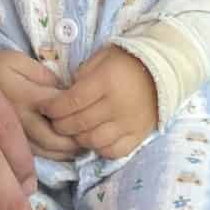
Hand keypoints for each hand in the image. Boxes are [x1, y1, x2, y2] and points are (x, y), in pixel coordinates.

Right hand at [0, 48, 80, 160]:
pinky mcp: (7, 147)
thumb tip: (66, 92)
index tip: (91, 111)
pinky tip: (62, 150)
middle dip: (77, 141)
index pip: (60, 110)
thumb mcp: (18, 60)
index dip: (79, 113)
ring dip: (68, 152)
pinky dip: (53, 156)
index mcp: (25, 96)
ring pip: (47, 153)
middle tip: (91, 135)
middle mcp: (19, 121)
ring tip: (79, 144)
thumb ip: (44, 75)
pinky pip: (35, 158)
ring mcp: (12, 137)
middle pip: (55, 140)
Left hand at [44, 46, 159, 159]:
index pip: (71, 101)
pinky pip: (114, 151)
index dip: (53, 108)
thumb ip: (82, 75)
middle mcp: (116, 106)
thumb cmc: (127, 61)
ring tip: (73, 131)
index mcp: (106, 82)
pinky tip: (94, 139)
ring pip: (93, 141)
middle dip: (60, 125)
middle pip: (79, 123)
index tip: (45, 108)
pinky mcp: (138, 136)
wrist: (164, 70)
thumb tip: (66, 95)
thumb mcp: (102, 57)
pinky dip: (100, 149)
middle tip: (54, 121)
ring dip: (77, 138)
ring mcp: (128, 124)